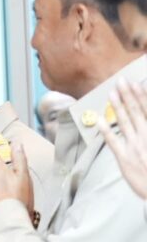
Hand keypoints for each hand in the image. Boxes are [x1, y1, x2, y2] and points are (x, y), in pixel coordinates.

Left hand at [100, 79, 146, 198]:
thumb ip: (146, 129)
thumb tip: (141, 119)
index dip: (142, 96)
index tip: (136, 84)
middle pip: (136, 113)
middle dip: (128, 96)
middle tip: (121, 81)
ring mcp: (135, 148)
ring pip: (125, 123)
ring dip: (118, 107)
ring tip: (111, 93)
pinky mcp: (125, 159)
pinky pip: (113, 142)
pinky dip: (106, 130)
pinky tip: (99, 119)